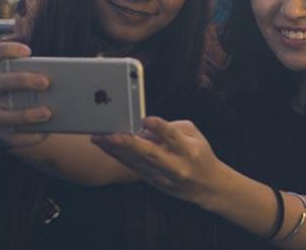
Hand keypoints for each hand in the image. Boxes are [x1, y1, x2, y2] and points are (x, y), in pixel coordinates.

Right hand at [0, 42, 51, 148]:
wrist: (7, 124)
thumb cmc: (20, 92)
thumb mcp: (21, 76)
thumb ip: (33, 65)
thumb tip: (60, 57)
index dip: (2, 50)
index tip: (28, 50)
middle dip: (20, 81)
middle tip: (46, 82)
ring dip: (24, 114)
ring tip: (48, 112)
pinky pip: (9, 138)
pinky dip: (27, 136)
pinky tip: (45, 132)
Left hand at [91, 117, 223, 205]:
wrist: (207, 186)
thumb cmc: (199, 154)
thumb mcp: (194, 136)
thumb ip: (171, 127)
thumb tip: (144, 127)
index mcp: (189, 150)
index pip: (173, 137)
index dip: (160, 128)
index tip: (146, 119)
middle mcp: (175, 166)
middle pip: (150, 154)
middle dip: (128, 144)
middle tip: (109, 134)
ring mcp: (162, 176)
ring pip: (136, 163)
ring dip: (115, 150)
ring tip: (99, 138)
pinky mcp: (153, 181)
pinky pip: (133, 167)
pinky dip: (118, 156)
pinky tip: (106, 147)